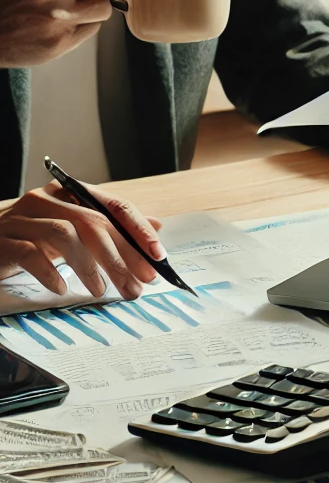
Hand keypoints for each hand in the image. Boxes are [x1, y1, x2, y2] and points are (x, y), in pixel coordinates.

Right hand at [0, 183, 164, 299]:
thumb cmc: (33, 238)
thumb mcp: (75, 231)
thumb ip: (112, 227)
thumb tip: (157, 226)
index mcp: (70, 192)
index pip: (113, 205)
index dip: (138, 230)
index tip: (158, 256)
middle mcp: (46, 199)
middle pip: (93, 223)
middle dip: (121, 255)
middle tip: (138, 283)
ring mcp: (21, 218)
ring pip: (65, 234)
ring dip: (89, 266)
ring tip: (101, 290)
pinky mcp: (2, 240)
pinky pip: (30, 253)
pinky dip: (49, 272)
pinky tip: (62, 288)